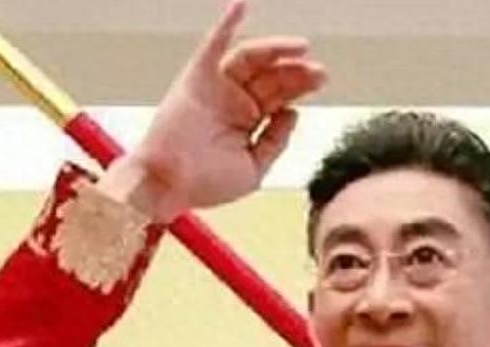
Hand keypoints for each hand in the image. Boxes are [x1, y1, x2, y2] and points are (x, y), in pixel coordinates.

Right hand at [100, 0, 325, 221]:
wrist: (168, 186)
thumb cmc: (204, 184)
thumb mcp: (254, 169)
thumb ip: (276, 141)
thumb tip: (294, 113)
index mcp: (247, 122)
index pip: (280, 97)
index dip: (300, 86)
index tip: (321, 80)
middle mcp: (233, 101)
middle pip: (271, 77)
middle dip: (296, 72)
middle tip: (319, 71)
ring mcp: (216, 88)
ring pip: (251, 61)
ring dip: (276, 51)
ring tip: (301, 49)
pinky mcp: (196, 78)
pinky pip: (212, 46)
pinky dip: (226, 24)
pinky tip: (241, 5)